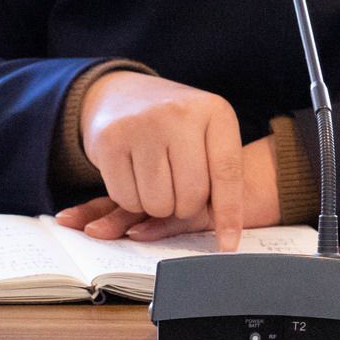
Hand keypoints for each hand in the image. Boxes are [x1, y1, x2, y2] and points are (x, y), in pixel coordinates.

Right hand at [57, 130, 280, 250]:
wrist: (122, 93)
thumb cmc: (175, 126)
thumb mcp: (206, 134)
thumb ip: (218, 178)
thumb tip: (227, 242)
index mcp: (214, 111)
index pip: (227, 172)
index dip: (229, 214)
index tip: (228, 245)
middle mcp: (179, 113)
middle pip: (191, 196)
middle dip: (185, 207)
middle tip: (178, 191)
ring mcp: (142, 125)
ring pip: (157, 203)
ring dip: (157, 206)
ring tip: (157, 180)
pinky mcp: (109, 141)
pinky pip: (126, 199)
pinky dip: (132, 200)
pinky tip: (135, 176)